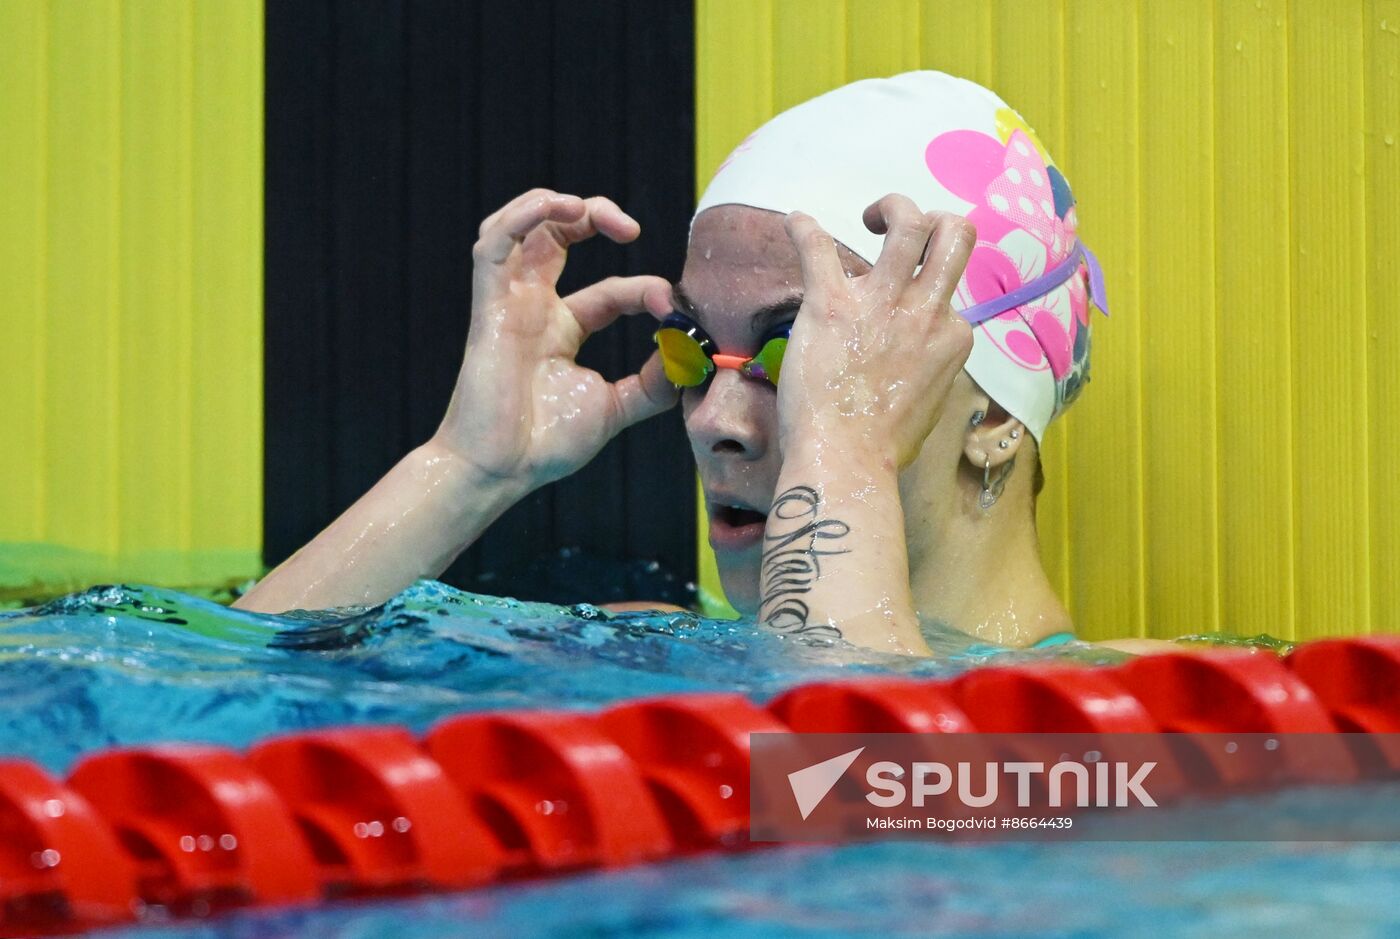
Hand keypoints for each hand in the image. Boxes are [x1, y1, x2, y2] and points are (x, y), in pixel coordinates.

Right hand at [436, 190, 678, 489]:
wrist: (501, 469)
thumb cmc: (546, 444)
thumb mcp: (617, 407)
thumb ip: (655, 382)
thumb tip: (691, 355)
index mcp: (562, 330)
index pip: (611, 292)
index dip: (644, 290)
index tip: (671, 305)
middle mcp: (534, 308)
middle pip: (557, 237)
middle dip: (594, 216)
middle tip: (631, 228)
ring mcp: (509, 303)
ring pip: (520, 227)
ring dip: (553, 204)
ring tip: (587, 208)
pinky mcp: (488, 305)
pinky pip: (493, 245)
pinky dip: (522, 215)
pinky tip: (557, 206)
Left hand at [778, 195, 975, 468]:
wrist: (844, 460)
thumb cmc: (881, 447)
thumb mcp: (929, 405)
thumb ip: (930, 373)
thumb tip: (915, 367)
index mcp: (951, 338)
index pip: (952, 297)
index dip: (927, 298)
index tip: (902, 316)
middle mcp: (927, 312)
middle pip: (955, 235)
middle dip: (935, 219)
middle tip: (902, 231)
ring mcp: (882, 304)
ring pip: (910, 223)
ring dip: (892, 207)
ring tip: (870, 217)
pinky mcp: (832, 304)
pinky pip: (817, 247)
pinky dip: (803, 228)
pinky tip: (795, 221)